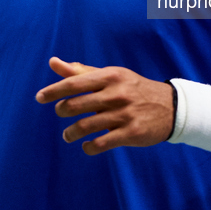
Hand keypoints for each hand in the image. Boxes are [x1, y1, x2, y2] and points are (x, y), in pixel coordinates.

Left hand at [35, 57, 174, 155]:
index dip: (54, 91)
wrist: (170, 106)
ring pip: (85, 126)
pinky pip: (101, 143)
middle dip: (62, 111)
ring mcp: (125, 114)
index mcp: (110, 76)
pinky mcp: (131, 133)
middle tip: (61, 113)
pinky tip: (86, 146)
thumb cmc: (132, 88)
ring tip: (68, 135)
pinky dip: (88, 147)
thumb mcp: (111, 76)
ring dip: (71, 133)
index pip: (75, 83)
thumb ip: (81, 72)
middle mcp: (117, 93)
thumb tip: (53, 62)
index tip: (40, 97)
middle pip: (76, 105)